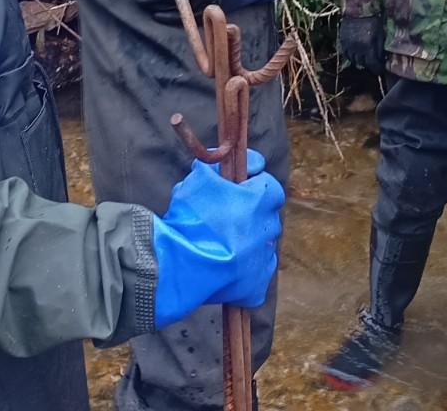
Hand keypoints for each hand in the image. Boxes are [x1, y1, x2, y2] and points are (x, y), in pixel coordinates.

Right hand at [150, 149, 285, 327]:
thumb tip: (226, 160)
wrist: (177, 265)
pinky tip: (227, 266)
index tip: (238, 186)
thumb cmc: (189, 218)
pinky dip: (246, 269)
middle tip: (226, 216)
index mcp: (260, 201)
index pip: (269, 186)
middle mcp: (269, 229)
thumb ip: (216, 166)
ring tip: (223, 243)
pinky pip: (256, 273)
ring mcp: (264, 260)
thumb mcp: (199, 178)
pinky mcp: (255, 286)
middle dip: (251, 213)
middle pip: (266, 216)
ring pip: (262, 245)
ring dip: (249, 241)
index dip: (254, 184)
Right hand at [338, 14, 383, 72]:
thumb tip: (382, 60)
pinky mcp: (342, 41)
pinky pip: (346, 54)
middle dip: (370, 65)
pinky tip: (356, 54)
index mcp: (368, 47)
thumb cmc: (372, 20)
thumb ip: (380, 48)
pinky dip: (351, 56)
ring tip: (365, 59)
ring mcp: (348, 45)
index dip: (377, 69)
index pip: (373, 65)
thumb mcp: (380, 34)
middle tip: (374, 63)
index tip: (380, 70)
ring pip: (354, 60)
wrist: (357, 8)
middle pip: (363, 64)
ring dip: (360, 61)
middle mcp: (357, 49)